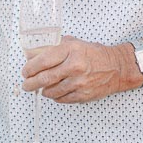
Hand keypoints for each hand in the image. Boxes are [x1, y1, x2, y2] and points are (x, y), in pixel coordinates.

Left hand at [21, 36, 139, 102]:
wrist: (117, 67)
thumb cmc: (94, 54)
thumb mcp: (74, 43)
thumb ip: (54, 47)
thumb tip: (33, 54)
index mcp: (71, 51)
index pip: (43, 61)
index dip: (30, 68)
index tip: (25, 71)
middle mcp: (75, 67)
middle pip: (45, 78)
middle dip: (31, 83)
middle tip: (26, 84)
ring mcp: (80, 83)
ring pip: (52, 91)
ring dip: (43, 91)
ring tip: (41, 88)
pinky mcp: (84, 95)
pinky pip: (62, 99)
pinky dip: (55, 97)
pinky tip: (55, 92)